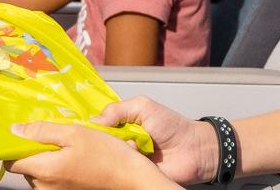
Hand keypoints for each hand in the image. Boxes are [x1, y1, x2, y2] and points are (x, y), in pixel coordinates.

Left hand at [6, 122, 179, 189]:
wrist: (133, 180)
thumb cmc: (108, 156)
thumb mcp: (75, 133)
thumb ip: (42, 131)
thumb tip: (15, 130)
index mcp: (44, 170)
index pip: (11, 161)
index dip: (15, 146)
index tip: (25, 133)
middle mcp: (45, 188)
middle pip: (25, 166)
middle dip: (35, 150)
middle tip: (57, 136)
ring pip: (39, 173)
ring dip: (48, 159)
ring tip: (71, 147)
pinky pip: (52, 181)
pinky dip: (58, 168)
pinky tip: (76, 159)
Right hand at [92, 97, 217, 184]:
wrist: (194, 150)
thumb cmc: (172, 126)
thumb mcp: (142, 107)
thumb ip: (116, 110)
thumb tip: (92, 121)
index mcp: (120, 124)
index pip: (95, 125)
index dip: (90, 126)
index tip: (85, 127)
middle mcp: (119, 141)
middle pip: (98, 141)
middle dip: (104, 138)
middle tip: (119, 135)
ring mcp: (125, 158)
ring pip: (107, 155)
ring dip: (118, 150)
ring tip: (134, 146)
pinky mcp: (131, 173)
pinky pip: (119, 170)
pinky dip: (125, 163)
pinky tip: (137, 157)